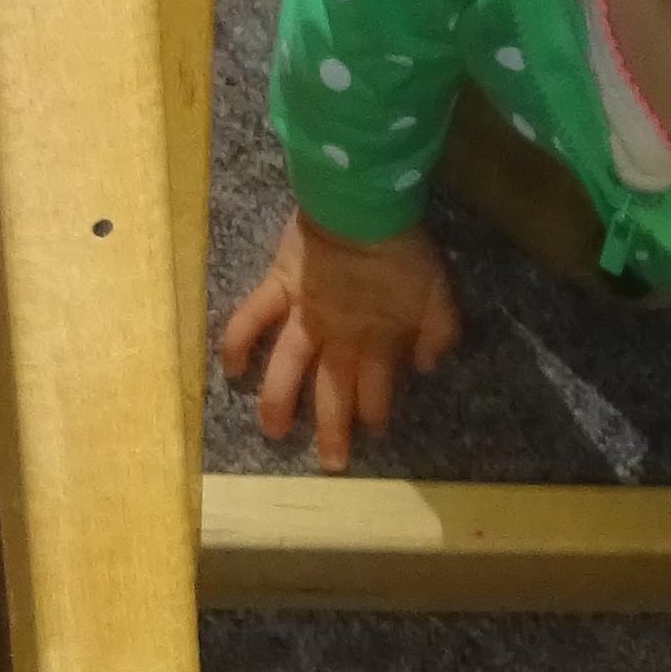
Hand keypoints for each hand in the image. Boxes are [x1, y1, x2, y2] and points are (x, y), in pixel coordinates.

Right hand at [217, 212, 461, 469]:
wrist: (362, 207)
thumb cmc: (404, 248)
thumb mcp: (439, 291)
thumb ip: (439, 331)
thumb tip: (426, 366)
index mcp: (378, 340)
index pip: (376, 389)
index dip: (375, 412)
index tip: (374, 431)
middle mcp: (338, 338)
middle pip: (332, 392)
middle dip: (332, 431)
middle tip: (331, 464)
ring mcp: (303, 316)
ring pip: (286, 369)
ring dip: (277, 403)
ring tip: (271, 432)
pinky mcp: (277, 288)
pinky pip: (250, 319)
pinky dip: (236, 343)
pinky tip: (230, 370)